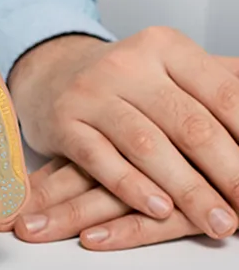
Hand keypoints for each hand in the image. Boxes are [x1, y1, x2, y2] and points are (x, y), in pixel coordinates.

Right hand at [8, 28, 238, 241]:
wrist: (49, 74)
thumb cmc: (122, 82)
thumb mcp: (172, 68)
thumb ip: (221, 84)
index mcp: (166, 47)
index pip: (223, 94)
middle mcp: (127, 65)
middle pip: (189, 125)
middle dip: (230, 173)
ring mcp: (90, 93)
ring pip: (147, 146)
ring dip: (188, 191)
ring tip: (217, 222)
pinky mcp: (61, 122)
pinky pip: (100, 160)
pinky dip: (132, 188)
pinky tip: (159, 210)